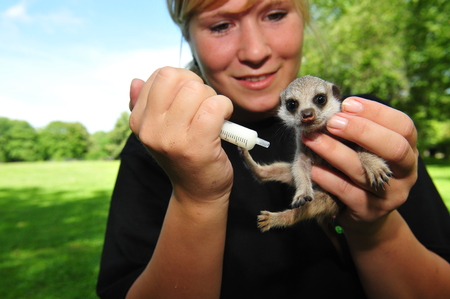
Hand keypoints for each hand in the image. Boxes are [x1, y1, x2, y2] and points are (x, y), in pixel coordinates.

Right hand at [129, 67, 233, 202]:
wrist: (198, 192)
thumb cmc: (184, 155)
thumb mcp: (160, 130)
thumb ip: (145, 105)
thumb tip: (136, 80)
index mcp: (139, 120)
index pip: (161, 75)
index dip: (183, 80)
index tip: (191, 99)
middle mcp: (150, 129)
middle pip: (177, 77)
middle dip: (198, 86)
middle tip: (204, 107)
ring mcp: (171, 138)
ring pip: (197, 90)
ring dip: (213, 98)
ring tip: (213, 117)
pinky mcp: (196, 146)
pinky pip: (215, 106)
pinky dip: (225, 108)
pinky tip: (224, 122)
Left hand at [302, 97, 417, 232]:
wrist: (366, 212)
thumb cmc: (363, 167)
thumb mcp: (366, 148)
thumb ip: (358, 131)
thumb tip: (334, 106)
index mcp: (409, 149)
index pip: (403, 126)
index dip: (376, 112)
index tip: (347, 104)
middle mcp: (407, 171)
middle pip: (393, 147)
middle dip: (360, 131)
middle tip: (331, 121)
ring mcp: (392, 194)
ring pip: (365, 171)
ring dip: (334, 152)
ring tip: (311, 139)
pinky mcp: (371, 211)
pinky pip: (348, 192)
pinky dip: (328, 178)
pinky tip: (314, 168)